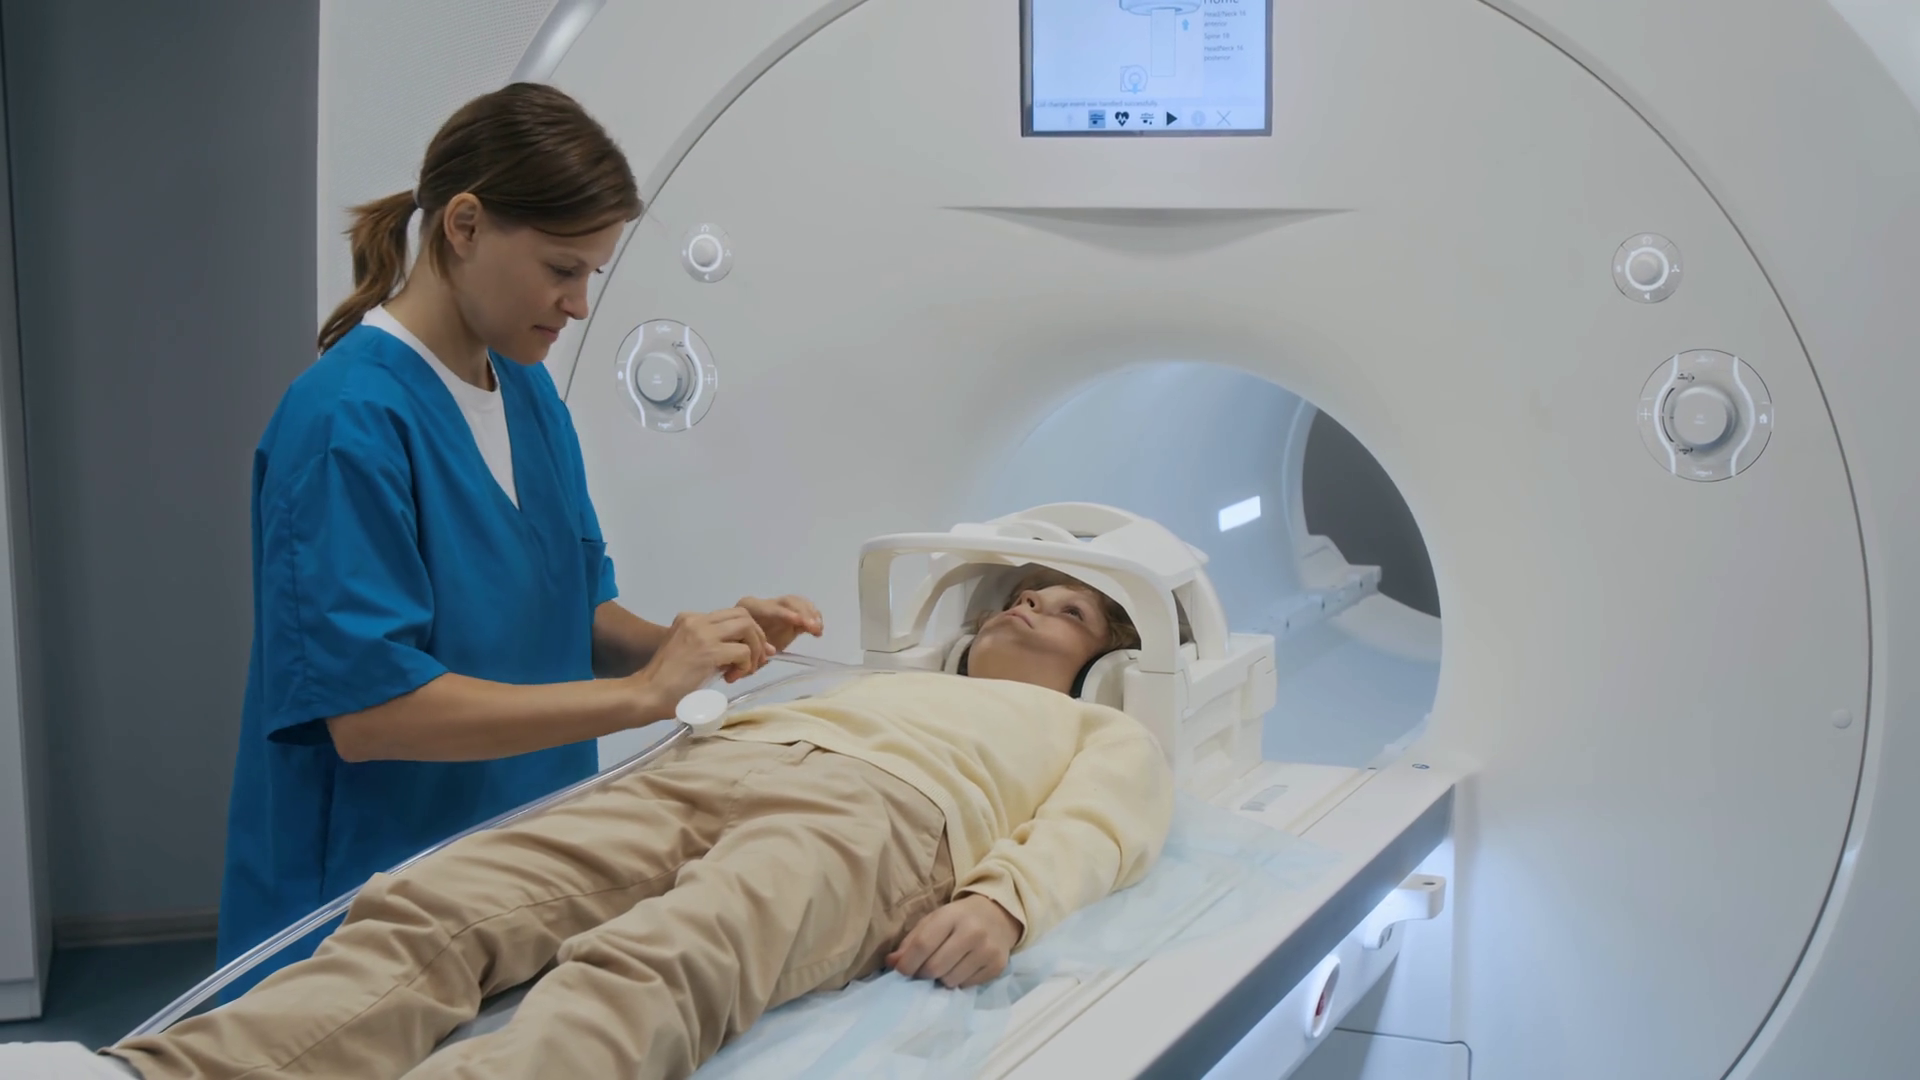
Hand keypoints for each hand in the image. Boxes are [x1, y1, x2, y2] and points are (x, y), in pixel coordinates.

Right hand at [631, 608, 768, 711]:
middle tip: (756, 661)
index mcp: (690, 618)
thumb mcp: (691, 655)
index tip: (753, 653)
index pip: (731, 615)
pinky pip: (743, 651)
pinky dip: (745, 665)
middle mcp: (697, 620)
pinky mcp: (708, 651)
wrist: (647, 694)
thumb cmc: (667, 682)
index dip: (748, 633)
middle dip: (757, 637)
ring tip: (745, 670)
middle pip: (743, 615)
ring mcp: (702, 633)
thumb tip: (747, 651)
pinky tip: (731, 678)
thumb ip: (714, 648)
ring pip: (747, 627)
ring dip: (754, 650)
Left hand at [736, 594, 823, 653]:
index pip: (770, 608)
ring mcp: (779, 609)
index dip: (785, 614)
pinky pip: (804, 611)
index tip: (798, 622)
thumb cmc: (738, 653)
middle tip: (814, 627)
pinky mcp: (790, 617)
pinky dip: (813, 618)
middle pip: (787, 602)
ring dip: (811, 615)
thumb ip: (754, 651)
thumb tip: (770, 650)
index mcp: (749, 609)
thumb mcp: (742, 653)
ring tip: (818, 630)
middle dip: (803, 613)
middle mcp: (765, 604)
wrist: (737, 651)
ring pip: (798, 603)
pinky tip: (817, 631)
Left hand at [886, 894, 1022, 988]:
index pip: (923, 944)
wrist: (997, 916)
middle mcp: (972, 932)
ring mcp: (987, 950)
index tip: (900, 971)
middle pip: (935, 967)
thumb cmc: (958, 919)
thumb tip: (892, 964)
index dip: (907, 963)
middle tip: (922, 972)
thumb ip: (912, 941)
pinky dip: (958, 981)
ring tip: (944, 968)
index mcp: (951, 916)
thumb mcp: (934, 921)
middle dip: (923, 974)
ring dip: (941, 979)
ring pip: (950, 980)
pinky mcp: (997, 966)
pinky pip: (967, 985)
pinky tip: (961, 968)